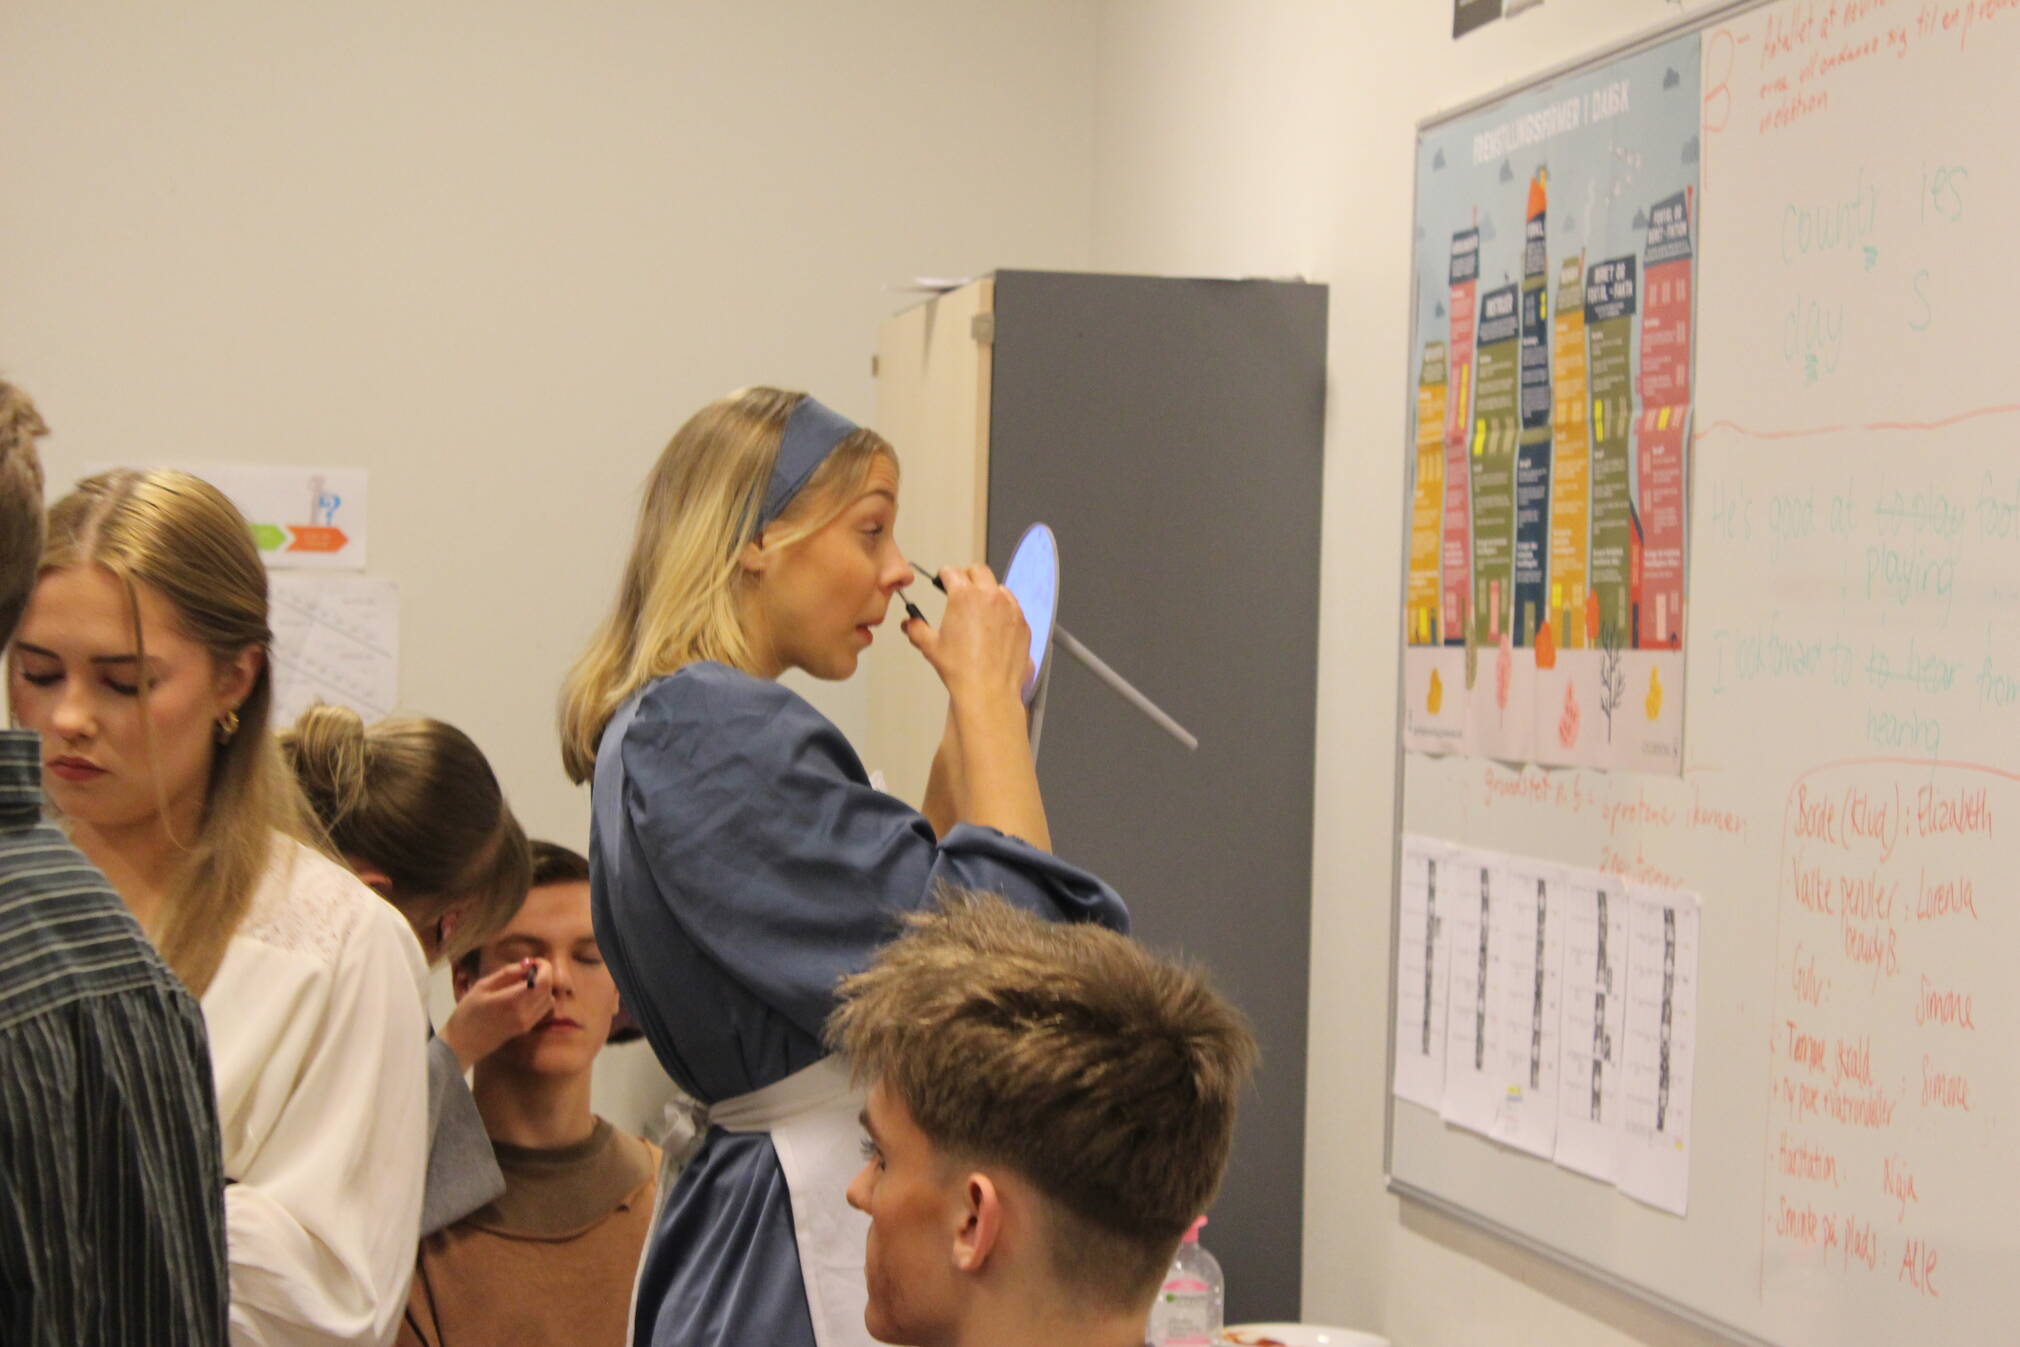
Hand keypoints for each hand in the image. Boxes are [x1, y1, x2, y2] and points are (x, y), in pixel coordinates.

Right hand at [440, 959, 555, 1070]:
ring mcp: (527, 1024)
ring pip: (549, 999)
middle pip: (548, 988)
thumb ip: (506, 973)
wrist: (462, 1044)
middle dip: (543, 974)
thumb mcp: (482, 986)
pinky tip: (524, 995)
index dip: (544, 966)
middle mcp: (524, 1013)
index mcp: (512, 1001)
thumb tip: (527, 963)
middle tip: (528, 968)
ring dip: (543, 986)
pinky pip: (543, 1010)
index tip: (533, 961)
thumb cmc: (467, 1013)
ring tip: (524, 982)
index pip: (543, 980)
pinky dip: (540, 998)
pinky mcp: (526, 1029)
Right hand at [903, 564, 1032, 704]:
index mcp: (964, 595)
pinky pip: (1014, 608)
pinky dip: (1004, 611)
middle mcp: (990, 597)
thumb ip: (916, 629)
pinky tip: (995, 626)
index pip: (952, 571)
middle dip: (968, 576)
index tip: (943, 579)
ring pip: (999, 588)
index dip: (944, 575)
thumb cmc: (961, 669)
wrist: (988, 690)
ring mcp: (1010, 609)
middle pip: (979, 571)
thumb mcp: (930, 646)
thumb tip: (909, 624)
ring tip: (979, 609)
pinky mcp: (1023, 624)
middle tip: (961, 588)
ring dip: (988, 592)